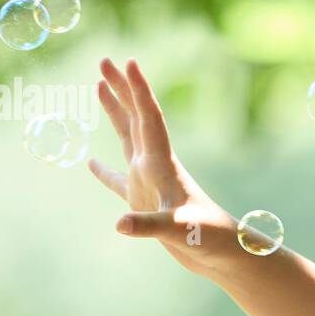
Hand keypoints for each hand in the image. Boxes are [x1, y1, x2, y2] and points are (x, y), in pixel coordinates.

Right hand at [88, 58, 238, 276]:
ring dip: (114, 112)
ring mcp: (148, 182)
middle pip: (135, 116)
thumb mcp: (179, 231)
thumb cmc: (210, 239)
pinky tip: (90, 164)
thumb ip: (148, 226)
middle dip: (120, 88)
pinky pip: (117, 181)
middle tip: (104, 60)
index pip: (148, 118)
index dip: (137, 90)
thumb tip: (119, 224)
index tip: (127, 62)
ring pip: (126, 137)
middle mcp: (154, 165)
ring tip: (98, 87)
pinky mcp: (144, 202)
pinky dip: (103, 172)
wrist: (224, 256)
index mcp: (163, 164)